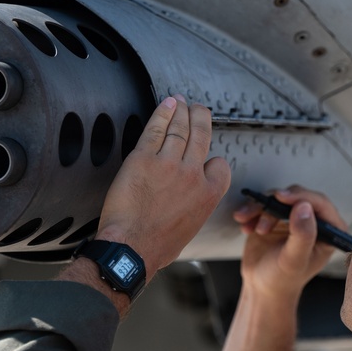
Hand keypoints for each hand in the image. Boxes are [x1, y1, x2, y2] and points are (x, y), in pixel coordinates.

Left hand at [96, 96, 230, 277]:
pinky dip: (162, 113)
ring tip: (181, 102)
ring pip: (180, 129)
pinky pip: (156, 129)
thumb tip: (189, 201)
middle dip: (201, 117)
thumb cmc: (156, 246)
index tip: (206, 155)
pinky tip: (166, 104)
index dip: (213, 159)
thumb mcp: (190, 228)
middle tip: (199, 108)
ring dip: (182, 111)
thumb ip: (195, 206)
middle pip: (201, 136)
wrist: (132, 248)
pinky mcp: (144, 159)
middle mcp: (193, 175)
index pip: (219, 165)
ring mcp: (169, 164)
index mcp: (208, 195)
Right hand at [233, 185, 346, 301]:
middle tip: (262, 209)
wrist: (262, 286)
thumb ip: (303, 235)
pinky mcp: (276, 217)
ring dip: (261, 208)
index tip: (282, 197)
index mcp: (330, 232)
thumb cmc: (283, 279)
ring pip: (278, 198)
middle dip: (277, 203)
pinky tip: (246, 226)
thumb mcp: (293, 260)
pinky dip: (253, 212)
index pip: (320, 204)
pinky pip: (264, 203)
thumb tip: (304, 207)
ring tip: (253, 229)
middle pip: (298, 196)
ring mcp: (294, 218)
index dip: (301, 196)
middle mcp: (315, 221)